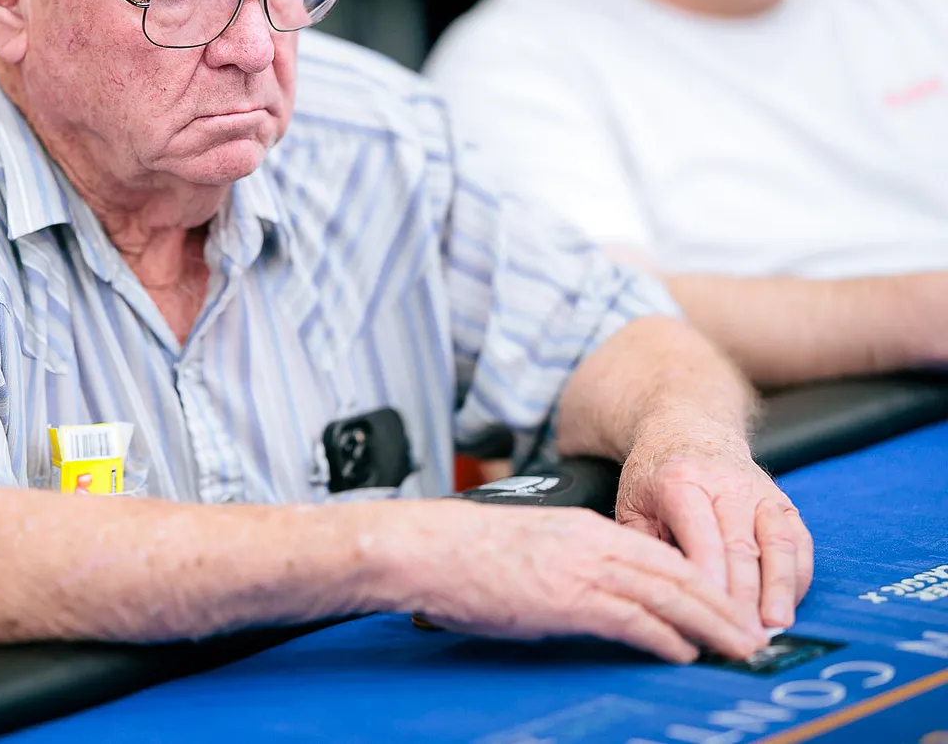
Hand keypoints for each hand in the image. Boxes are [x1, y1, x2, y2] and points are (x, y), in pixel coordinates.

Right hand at [407, 501, 765, 662]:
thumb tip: (585, 596)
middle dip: (723, 605)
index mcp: (582, 527)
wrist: (425, 548)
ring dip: (711, 625)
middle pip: (678, 572)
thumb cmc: (461, 553)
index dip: (702, 581)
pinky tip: (685, 653)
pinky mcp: (566, 599)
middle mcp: (591, 542)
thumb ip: (565, 564)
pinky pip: (631, 618)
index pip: (659, 554)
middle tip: (754, 633)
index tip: (726, 605)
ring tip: (740, 648)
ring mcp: (581, 569)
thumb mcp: (527, 548)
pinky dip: (665, 637)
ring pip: (667, 595)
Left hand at [617, 425, 812, 630]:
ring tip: (774, 627)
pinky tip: (788, 605)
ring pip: (778, 543)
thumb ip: (645, 545)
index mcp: (680, 480)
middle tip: (741, 637)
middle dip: (744, 595)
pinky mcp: (782, 503)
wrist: (687, 429)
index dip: (709, 573)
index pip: (700, 532)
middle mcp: (726, 484)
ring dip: (779, 589)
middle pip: (741, 544)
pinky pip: (798, 542)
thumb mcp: (632, 503)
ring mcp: (760, 492)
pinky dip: (796, 576)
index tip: (710, 611)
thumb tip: (665, 594)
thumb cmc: (653, 476)